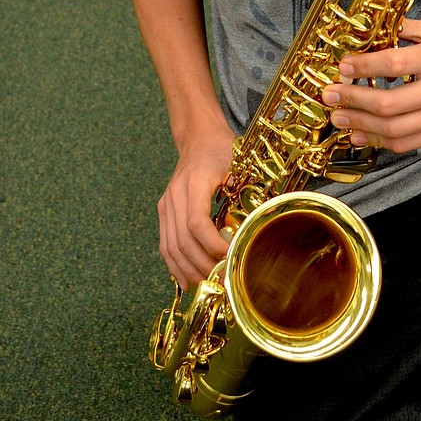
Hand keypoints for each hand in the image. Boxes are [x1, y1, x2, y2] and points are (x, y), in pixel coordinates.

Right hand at [157, 129, 232, 288]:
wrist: (198, 136)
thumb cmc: (221, 149)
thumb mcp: (238, 163)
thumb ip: (244, 191)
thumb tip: (255, 223)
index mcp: (194, 182)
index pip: (196, 223)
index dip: (212, 245)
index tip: (230, 256)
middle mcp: (175, 195)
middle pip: (182, 241)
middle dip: (202, 265)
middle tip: (223, 278)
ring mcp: (166, 204)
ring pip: (170, 247)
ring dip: (189, 270)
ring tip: (208, 284)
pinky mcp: (164, 211)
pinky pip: (165, 244)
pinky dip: (174, 265)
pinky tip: (186, 280)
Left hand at [322, 17, 420, 153]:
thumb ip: (405, 30)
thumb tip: (368, 28)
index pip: (396, 63)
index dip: (365, 67)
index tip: (343, 67)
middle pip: (391, 103)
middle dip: (354, 101)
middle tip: (330, 96)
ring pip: (396, 129)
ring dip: (360, 126)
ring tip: (338, 118)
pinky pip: (407, 144)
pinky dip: (379, 142)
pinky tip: (359, 135)